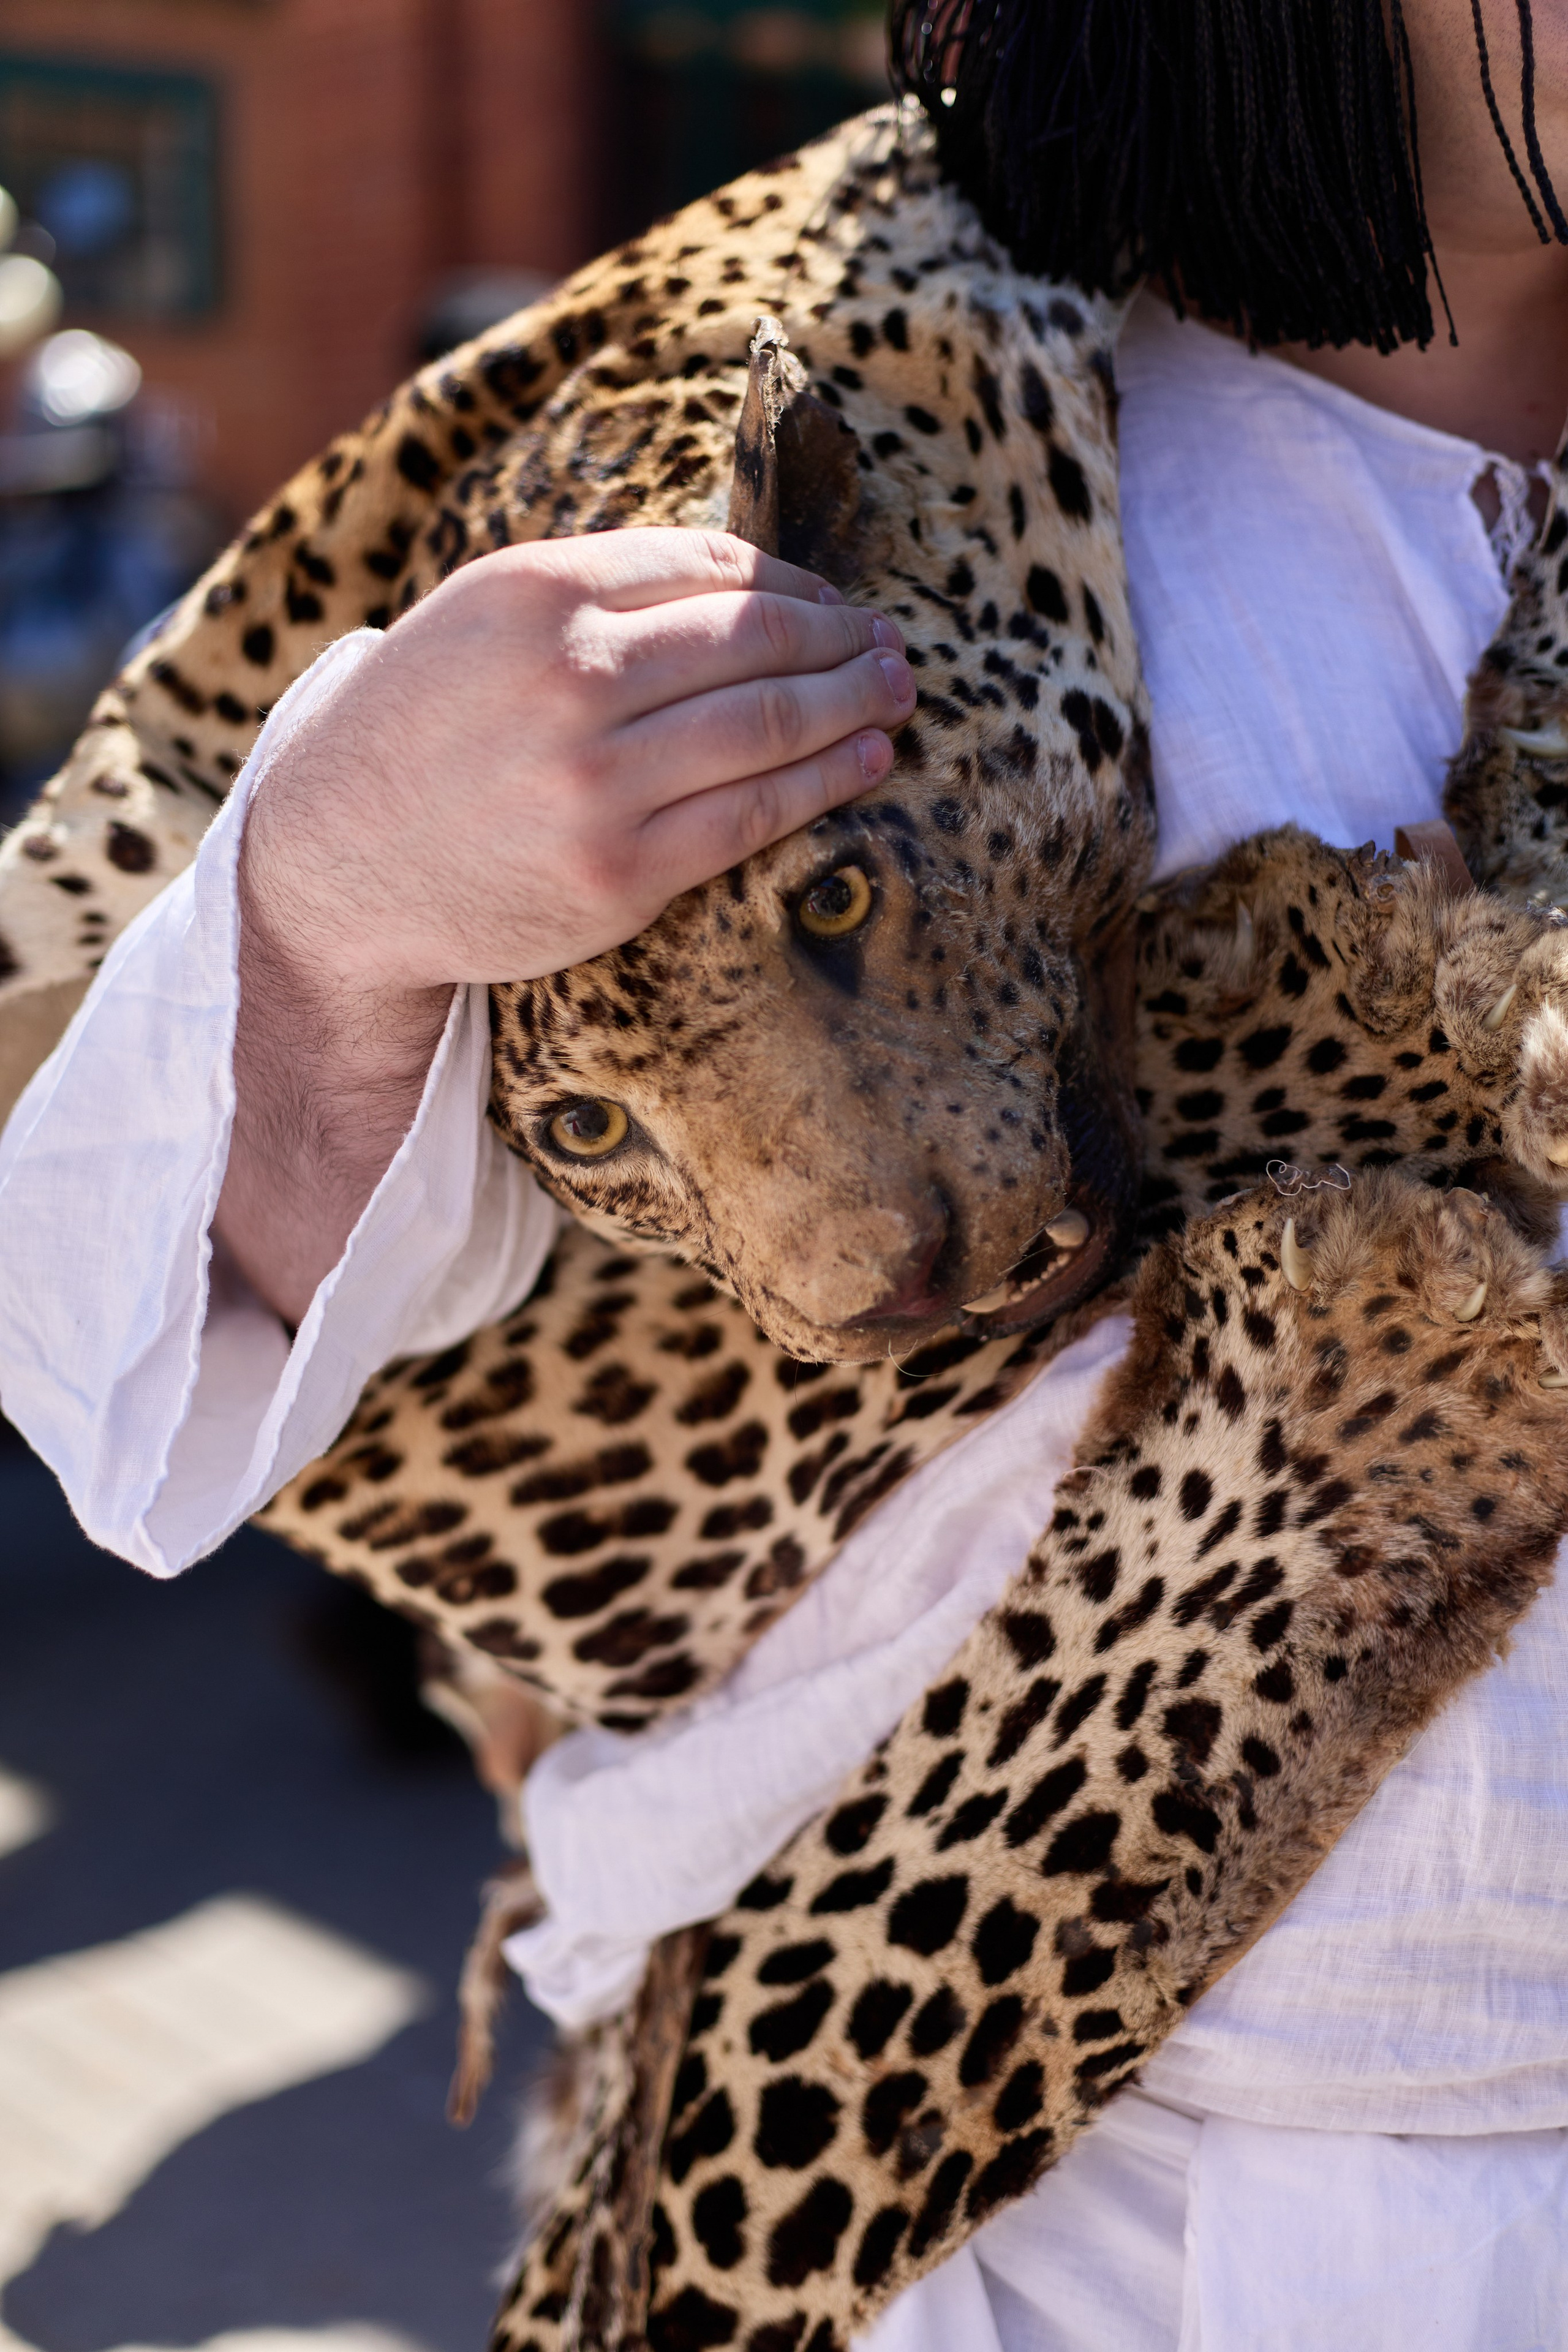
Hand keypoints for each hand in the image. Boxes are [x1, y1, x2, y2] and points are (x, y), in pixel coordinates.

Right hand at [243, 527, 913, 989]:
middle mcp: (571, 678)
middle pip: (756, 640)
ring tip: (895, 696)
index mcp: (535, 593)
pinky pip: (752, 817)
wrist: (336, 867)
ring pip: (769, 726)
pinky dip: (824, 783)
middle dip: (845, 640)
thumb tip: (745, 584)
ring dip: (853, 705)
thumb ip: (596, 592)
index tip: (834, 602)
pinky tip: (863, 764)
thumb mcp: (481, 623)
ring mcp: (598, 782)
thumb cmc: (420, 733)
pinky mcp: (620, 873)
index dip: (795, 583)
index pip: (710, 566)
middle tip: (892, 646)